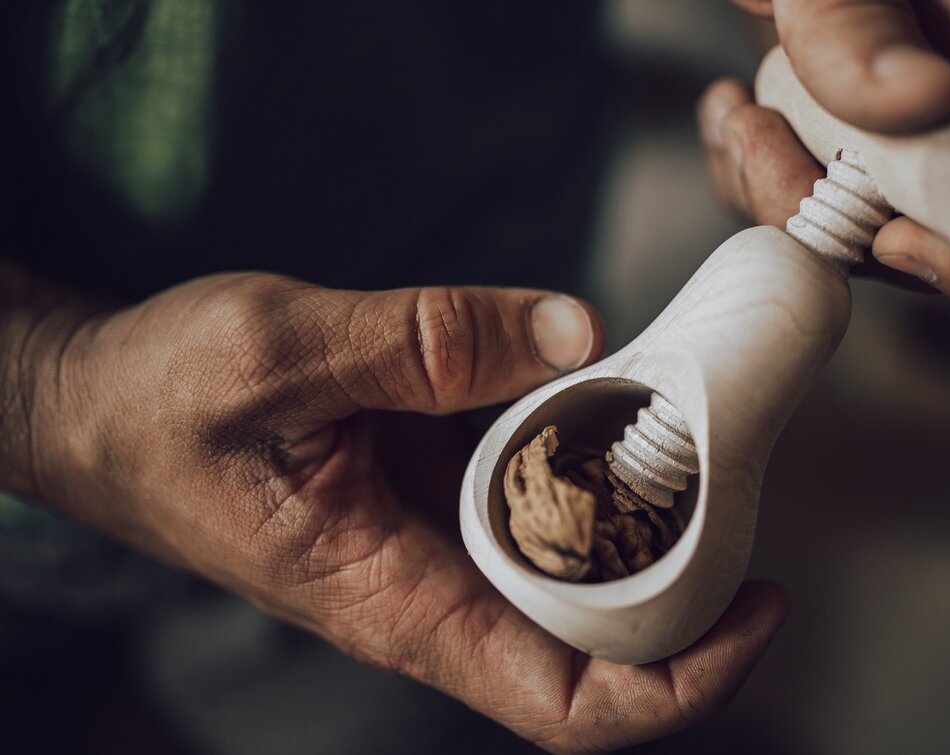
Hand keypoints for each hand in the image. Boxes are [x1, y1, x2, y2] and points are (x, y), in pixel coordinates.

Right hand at [30, 273, 786, 751]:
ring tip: (706, 428)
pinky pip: (537, 498)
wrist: (96, 405)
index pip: (563, 701)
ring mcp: (438, 544)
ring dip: (651, 515)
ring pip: (576, 567)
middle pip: (602, 642)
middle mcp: (432, 590)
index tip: (760, 611)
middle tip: (750, 483)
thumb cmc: (157, 402)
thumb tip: (574, 334)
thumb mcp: (277, 353)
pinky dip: (591, 458)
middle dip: (694, 585)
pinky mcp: (433, 493)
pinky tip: (618, 392)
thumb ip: (421, 341)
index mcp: (395, 601)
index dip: (680, 683)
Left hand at [704, 0, 949, 312]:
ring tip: (742, 116)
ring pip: (874, 231)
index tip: (891, 234)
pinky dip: (762, 184)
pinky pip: (823, 208)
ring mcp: (930, 134)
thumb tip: (919, 102)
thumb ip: (863, 26)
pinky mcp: (869, 142)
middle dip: (840, 223)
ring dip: (782, 199)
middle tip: (763, 140)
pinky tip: (736, 115)